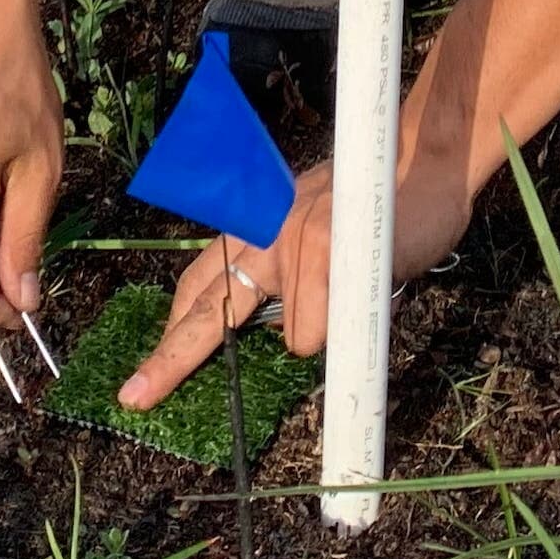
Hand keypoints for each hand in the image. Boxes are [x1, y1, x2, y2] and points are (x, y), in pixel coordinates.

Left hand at [115, 148, 476, 411]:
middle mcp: (260, 230)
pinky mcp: (319, 245)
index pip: (199, 285)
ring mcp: (286, 237)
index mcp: (254, 228)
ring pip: (292, 338)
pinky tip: (363, 292)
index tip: (142, 380)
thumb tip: (280, 337)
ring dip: (326, 333)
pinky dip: (342, 330)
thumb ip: (292, 280)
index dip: (172, 333)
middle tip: (136, 396)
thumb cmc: (379, 208)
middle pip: (206, 310)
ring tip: (357, 291)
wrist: (423, 162)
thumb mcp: (319, 235)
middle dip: (170, 359)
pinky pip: (318, 327)